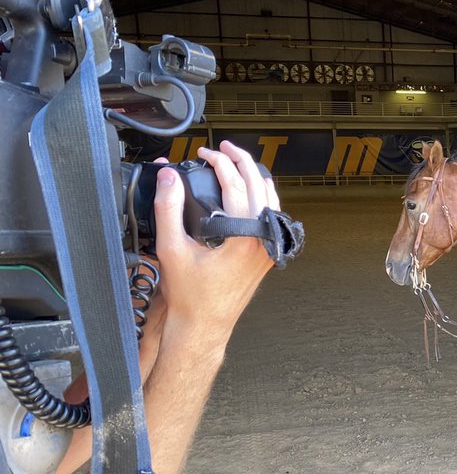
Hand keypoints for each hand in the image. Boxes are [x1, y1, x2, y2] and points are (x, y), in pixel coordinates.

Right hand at [153, 140, 277, 337]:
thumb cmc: (190, 296)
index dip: (219, 162)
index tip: (203, 153)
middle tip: (224, 148)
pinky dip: (260, 197)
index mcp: (245, 237)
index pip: (236, 184)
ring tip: (236, 162)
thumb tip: (168, 177)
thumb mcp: (171, 248)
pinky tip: (248, 191)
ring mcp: (269, 248)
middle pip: (260, 186)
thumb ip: (168, 209)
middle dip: (241, 161)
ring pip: (271, 200)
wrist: (204, 325)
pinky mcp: (268, 254)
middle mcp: (263, 241)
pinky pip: (271, 216)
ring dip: (254, 177)